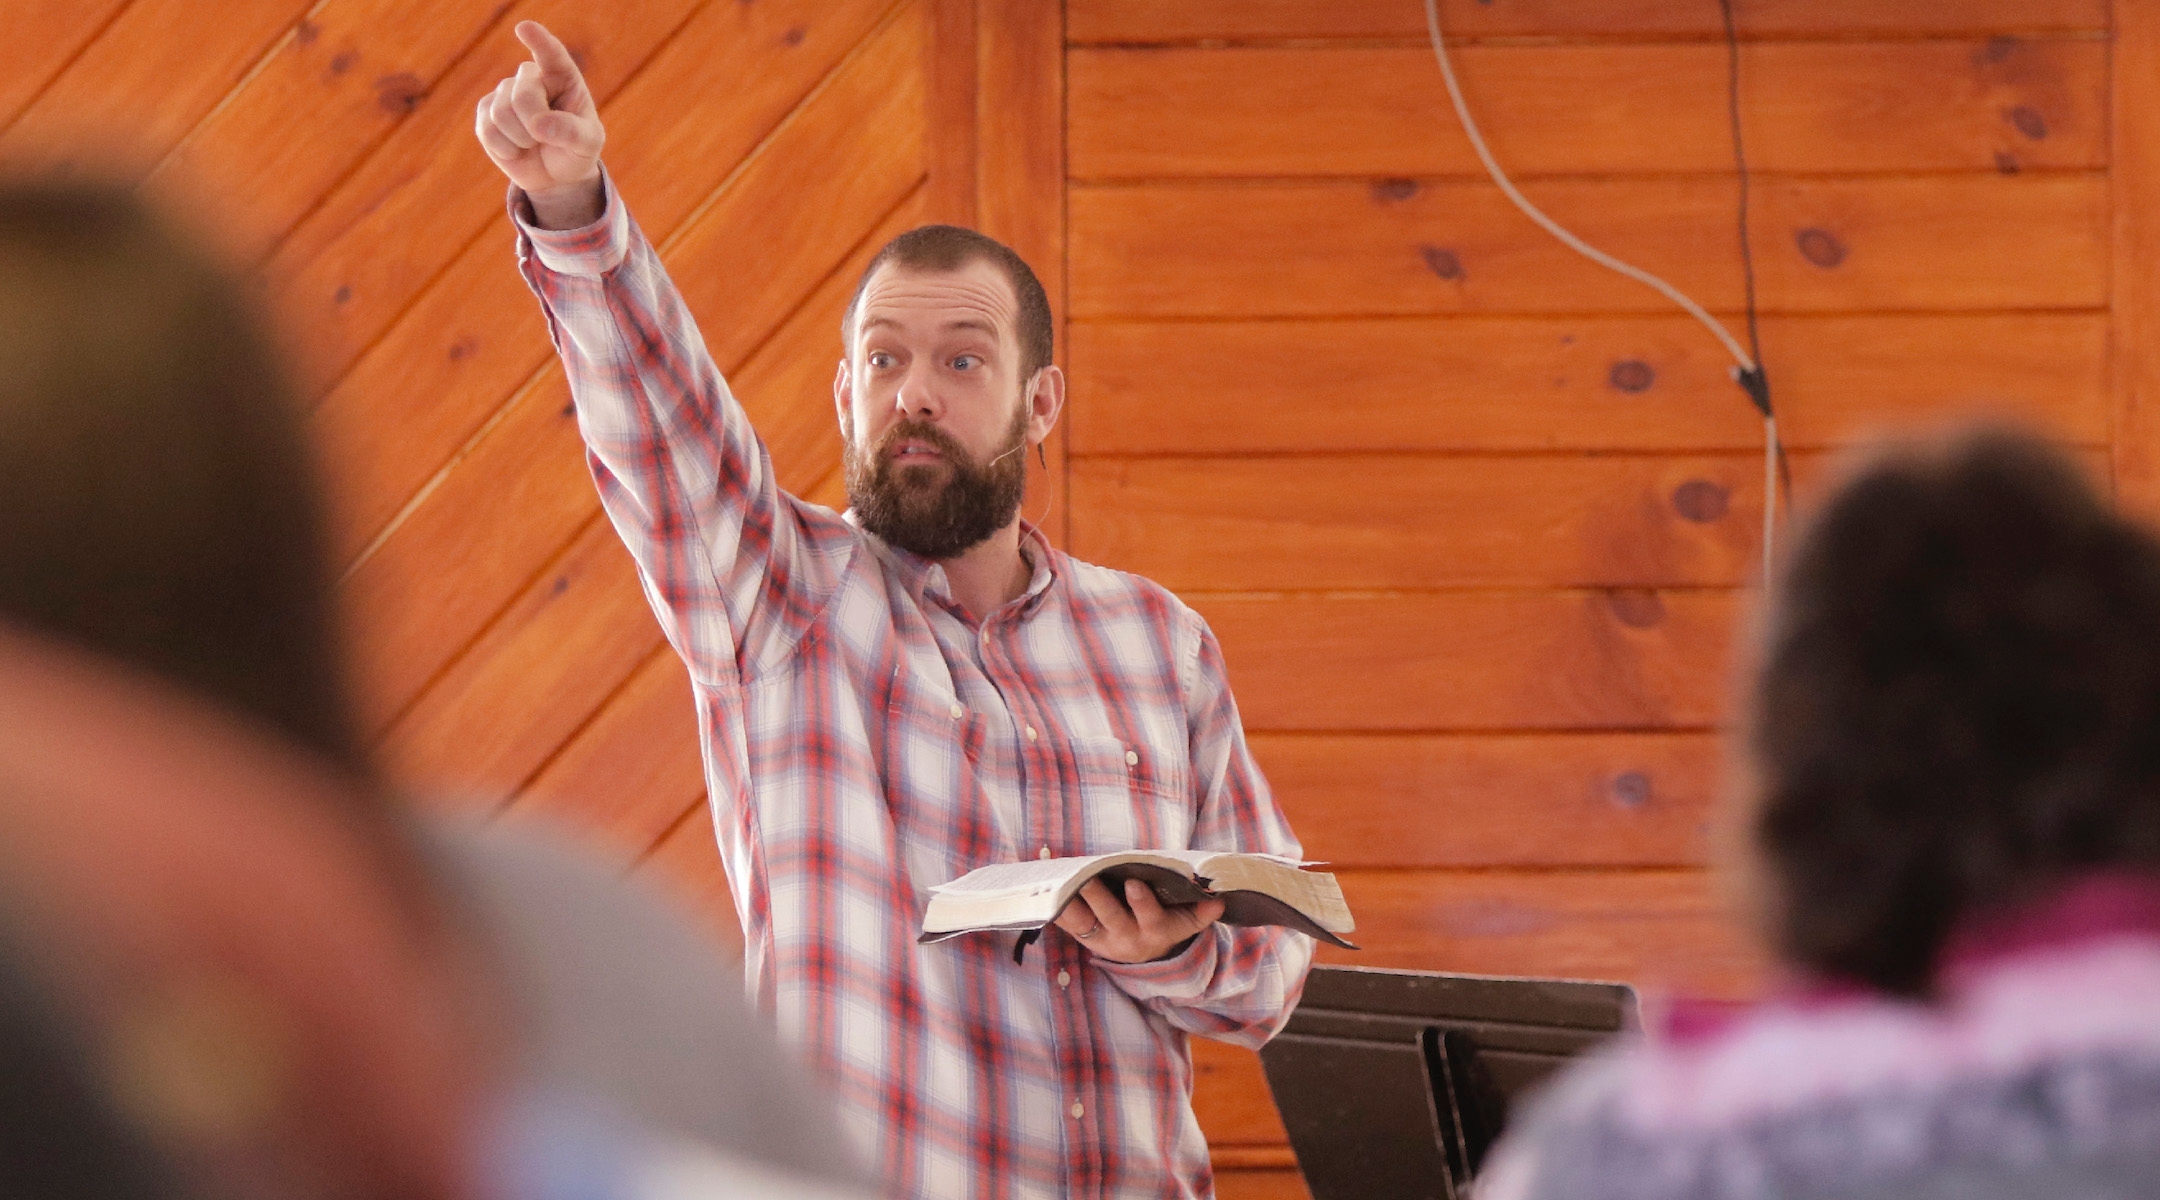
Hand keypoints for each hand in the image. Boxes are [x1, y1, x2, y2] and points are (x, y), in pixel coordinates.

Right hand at [474, 21, 605, 228]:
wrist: (553, 173)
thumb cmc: (575, 150)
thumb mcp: (588, 144)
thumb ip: (572, 132)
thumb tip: (538, 123)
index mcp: (562, 76)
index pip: (551, 54)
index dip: (538, 41)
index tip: (524, 28)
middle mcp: (531, 77)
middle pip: (522, 95)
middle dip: (534, 125)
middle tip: (546, 138)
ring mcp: (505, 92)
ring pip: (501, 113)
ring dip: (521, 140)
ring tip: (533, 142)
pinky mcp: (485, 111)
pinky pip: (488, 130)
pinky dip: (506, 149)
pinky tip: (516, 148)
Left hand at [1053, 877, 1224, 963]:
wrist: (1146, 956)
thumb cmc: (1167, 924)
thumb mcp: (1186, 922)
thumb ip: (1200, 912)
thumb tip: (1219, 902)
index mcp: (1156, 931)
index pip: (1150, 917)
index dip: (1142, 902)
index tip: (1134, 883)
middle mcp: (1128, 937)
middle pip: (1112, 918)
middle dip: (1100, 899)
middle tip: (1088, 878)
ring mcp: (1103, 939)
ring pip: (1084, 924)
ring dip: (1071, 906)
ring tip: (1060, 886)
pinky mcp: (1084, 937)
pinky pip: (1067, 925)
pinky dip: (1055, 910)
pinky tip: (1046, 892)